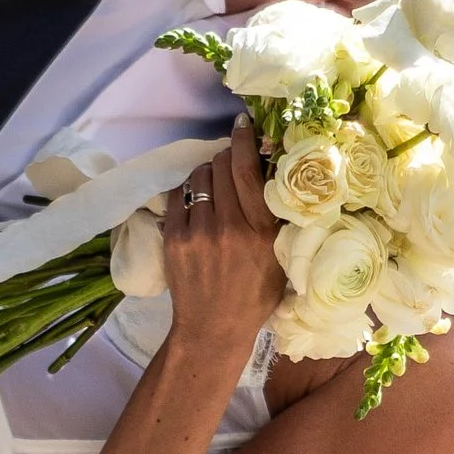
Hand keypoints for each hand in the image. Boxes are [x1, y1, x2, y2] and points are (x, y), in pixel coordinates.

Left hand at [160, 119, 281, 360]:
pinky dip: (188, 193)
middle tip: (230, 162)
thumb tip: (272, 172)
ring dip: (206, 173)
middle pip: (221, 165)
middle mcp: (229, 226)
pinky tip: (196, 203)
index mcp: (260, 230)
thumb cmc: (254, 296)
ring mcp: (198, 231)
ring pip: (198, 177)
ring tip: (212, 185)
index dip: (244, 139)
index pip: (247, 168)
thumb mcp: (279, 257)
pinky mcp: (174, 238)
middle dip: (226, 157)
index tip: (243, 124)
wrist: (213, 329)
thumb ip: (277, 218)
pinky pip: (178, 196)